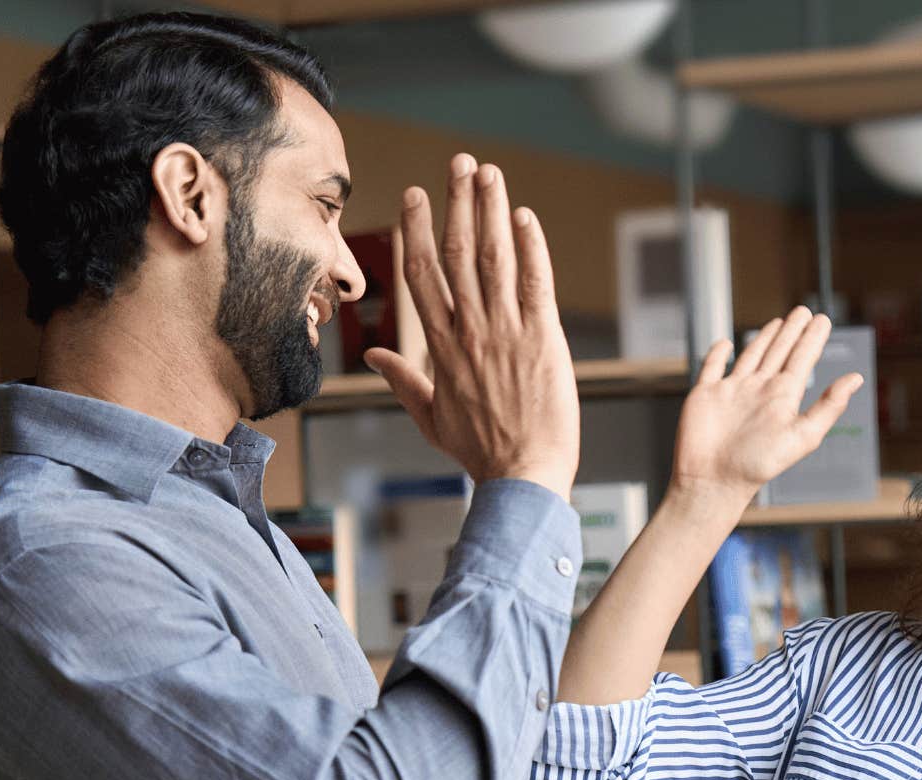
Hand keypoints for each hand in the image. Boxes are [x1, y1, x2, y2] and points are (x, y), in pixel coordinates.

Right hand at [364, 153, 579, 498]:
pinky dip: (531, 247)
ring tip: (489, 172)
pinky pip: (535, 283)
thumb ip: (403, 381)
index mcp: (440, 347)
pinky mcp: (544, 339)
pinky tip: (524, 217)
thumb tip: (377, 357)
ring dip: (490, 211)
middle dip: (457, 203)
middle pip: (456, 253)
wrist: (522, 476)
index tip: (417, 194)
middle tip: (459, 162)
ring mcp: (506, 332)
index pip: (422, 275)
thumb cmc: (481, 451)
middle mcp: (469, 331)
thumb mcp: (431, 417)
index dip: (417, 229)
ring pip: (493, 258)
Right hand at [669, 306, 861, 513]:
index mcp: (783, 397)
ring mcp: (732, 391)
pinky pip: (712, 367)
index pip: (802, 359)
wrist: (713, 481)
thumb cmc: (757, 466)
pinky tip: (725, 344)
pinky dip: (718, 353)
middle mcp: (759, 390)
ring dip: (765, 338)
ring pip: (752, 355)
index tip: (823, 319)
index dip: (813, 338)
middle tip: (804, 311)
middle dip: (792, 331)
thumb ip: (828, 406)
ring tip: (778, 322)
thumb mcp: (803, 436)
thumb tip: (856, 379)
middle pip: (780, 352)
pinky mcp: (705, 394)